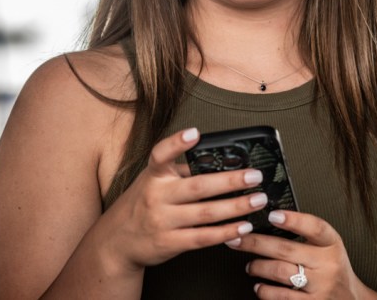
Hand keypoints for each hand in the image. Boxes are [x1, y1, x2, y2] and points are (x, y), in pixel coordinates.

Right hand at [102, 128, 270, 271]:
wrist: (117, 242)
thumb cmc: (143, 204)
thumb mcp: (154, 182)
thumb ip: (181, 172)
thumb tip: (221, 163)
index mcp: (153, 175)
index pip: (161, 155)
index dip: (177, 143)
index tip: (195, 133)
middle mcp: (156, 196)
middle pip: (197, 187)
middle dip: (230, 181)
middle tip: (255, 176)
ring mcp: (162, 221)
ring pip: (205, 213)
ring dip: (236, 207)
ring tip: (258, 201)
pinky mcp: (170, 243)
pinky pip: (203, 237)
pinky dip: (226, 232)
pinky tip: (244, 226)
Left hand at [227, 209, 376, 298]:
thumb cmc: (332, 268)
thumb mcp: (329, 247)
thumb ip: (306, 235)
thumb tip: (270, 221)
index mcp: (332, 244)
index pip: (315, 227)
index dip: (293, 220)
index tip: (272, 215)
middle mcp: (328, 265)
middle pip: (286, 249)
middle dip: (256, 243)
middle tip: (237, 239)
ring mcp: (320, 287)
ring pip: (280, 273)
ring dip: (258, 267)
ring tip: (250, 266)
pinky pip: (281, 297)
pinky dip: (265, 291)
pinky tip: (259, 286)